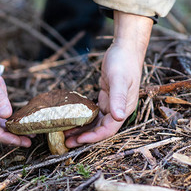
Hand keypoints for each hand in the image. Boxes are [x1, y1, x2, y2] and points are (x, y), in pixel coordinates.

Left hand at [65, 12, 152, 147]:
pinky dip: (83, 118)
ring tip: (65, 134)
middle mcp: (118, 109)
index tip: (79, 140)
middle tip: (67, 143)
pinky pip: (93, 112)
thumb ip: (119, 97)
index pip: (108, 129)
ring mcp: (111, 104)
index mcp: (124, 109)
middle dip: (84, 136)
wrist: (125, 48)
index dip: (94, 137)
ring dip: (82, 129)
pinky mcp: (104, 98)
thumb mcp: (120, 79)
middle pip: (100, 129)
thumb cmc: (124, 62)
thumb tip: (118, 117)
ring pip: (95, 122)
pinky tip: (71, 120)